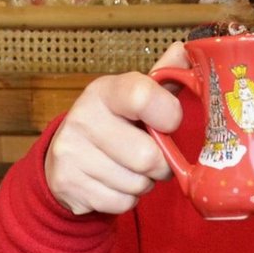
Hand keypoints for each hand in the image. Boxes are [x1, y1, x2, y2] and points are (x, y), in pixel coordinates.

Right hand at [44, 42, 186, 215]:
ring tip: (130, 169)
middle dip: (160, 164)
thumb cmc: (115, 124)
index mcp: (105, 91)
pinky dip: (127, 200)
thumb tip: (189, 48)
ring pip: (137, 184)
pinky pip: (121, 204)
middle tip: (152, 157)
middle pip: (147, 156)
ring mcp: (71, 152)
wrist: (64, 157)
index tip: (169, 122)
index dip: (169, 115)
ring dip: (144, 183)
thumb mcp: (135, 97)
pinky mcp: (68, 184)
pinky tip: (115, 183)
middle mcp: (83, 118)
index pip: (143, 97)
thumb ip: (164, 76)